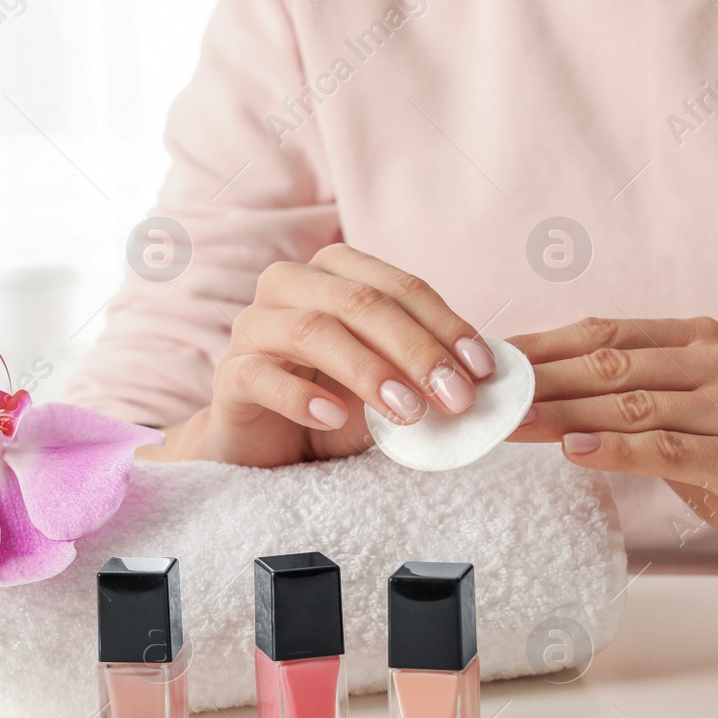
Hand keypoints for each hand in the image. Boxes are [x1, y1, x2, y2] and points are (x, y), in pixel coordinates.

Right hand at [149, 243, 495, 467]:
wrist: (267, 446)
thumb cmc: (334, 403)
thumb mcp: (390, 384)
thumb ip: (427, 374)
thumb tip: (487, 382)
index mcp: (336, 272)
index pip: (401, 287)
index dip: (447, 324)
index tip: (483, 369)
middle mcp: (291, 284)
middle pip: (360, 302)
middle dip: (416, 349)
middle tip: (455, 397)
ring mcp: (254, 325)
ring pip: (313, 329)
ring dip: (368, 370)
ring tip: (409, 411)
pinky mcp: (230, 373)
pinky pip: (263, 375)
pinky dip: (302, 396)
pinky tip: (334, 419)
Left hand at [505, 316, 717, 590]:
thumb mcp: (682, 416)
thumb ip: (627, 393)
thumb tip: (536, 385)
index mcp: (703, 339)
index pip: (608, 336)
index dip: (545, 346)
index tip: (492, 360)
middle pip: (612, 367)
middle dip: (541, 381)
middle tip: (486, 394)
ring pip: (631, 406)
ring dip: (562, 415)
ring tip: (511, 423)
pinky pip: (665, 449)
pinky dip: (614, 450)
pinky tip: (572, 450)